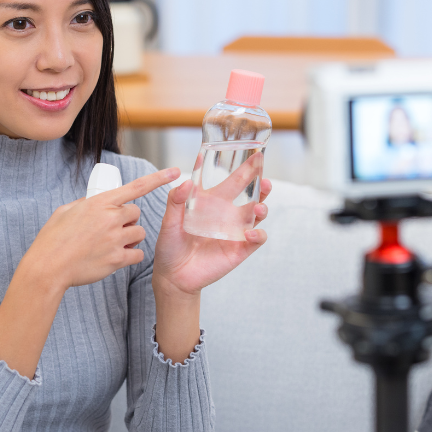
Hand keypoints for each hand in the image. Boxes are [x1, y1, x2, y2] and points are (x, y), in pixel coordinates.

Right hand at [24, 167, 180, 289]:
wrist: (48, 267)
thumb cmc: (53, 239)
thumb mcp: (66, 211)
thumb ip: (85, 204)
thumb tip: (94, 203)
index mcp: (100, 203)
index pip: (136, 187)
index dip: (159, 178)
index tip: (176, 171)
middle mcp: (111, 218)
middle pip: (136, 213)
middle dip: (127, 220)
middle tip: (110, 228)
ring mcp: (116, 239)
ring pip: (139, 233)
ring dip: (130, 238)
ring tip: (110, 244)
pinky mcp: (118, 259)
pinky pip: (137, 254)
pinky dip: (130, 256)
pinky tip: (114, 257)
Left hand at [152, 158, 272, 298]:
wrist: (172, 276)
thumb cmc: (170, 246)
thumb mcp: (168, 221)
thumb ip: (175, 201)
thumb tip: (185, 181)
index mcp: (213, 204)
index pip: (233, 182)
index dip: (244, 169)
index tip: (253, 154)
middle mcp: (228, 215)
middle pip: (251, 194)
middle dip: (260, 182)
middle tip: (263, 173)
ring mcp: (235, 232)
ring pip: (257, 214)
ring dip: (262, 207)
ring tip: (258, 206)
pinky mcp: (239, 249)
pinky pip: (256, 240)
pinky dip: (257, 235)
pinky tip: (250, 232)